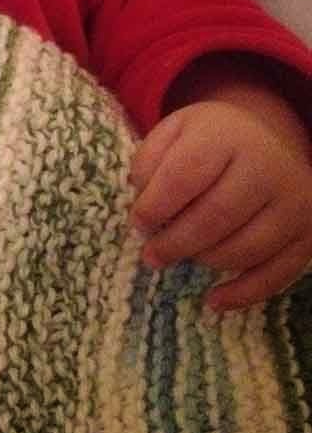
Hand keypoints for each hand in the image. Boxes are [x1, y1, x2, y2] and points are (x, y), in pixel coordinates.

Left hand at [129, 101, 311, 311]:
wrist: (271, 135)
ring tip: (180, 257)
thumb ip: (150, 161)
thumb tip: (142, 205)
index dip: (155, 206)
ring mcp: (293, 202)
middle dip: (176, 243)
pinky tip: (214, 301)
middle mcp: (266, 167)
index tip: (138, 224)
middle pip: (216, 217)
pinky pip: (277, 274)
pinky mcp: (308, 233)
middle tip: (151, 255)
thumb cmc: (212, 138)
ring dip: (204, 261)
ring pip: (244, 249)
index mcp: (225, 137)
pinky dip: (243, 294)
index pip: (184, 175)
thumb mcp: (175, 132)